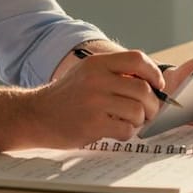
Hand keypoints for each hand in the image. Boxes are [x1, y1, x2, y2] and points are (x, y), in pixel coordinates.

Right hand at [30, 50, 163, 146]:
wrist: (35, 115)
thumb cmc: (67, 96)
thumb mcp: (87, 73)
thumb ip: (115, 73)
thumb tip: (152, 84)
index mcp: (97, 63)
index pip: (137, 59)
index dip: (153, 73)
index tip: (157, 86)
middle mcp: (96, 79)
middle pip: (143, 89)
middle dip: (152, 104)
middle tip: (147, 112)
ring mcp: (95, 102)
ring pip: (138, 111)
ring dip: (139, 120)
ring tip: (128, 121)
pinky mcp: (93, 124)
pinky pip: (126, 129)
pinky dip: (127, 133)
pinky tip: (115, 130)